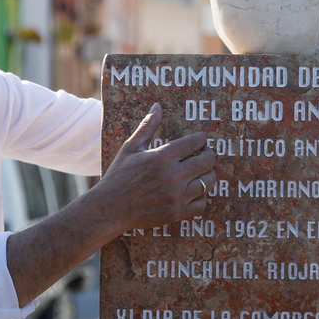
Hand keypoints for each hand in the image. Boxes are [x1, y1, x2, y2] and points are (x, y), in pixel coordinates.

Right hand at [91, 104, 215, 236]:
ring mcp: (176, 196)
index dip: (201, 139)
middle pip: (207, 161)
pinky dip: (201, 196)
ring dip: (207, 175)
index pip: (196, 142)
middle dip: (208, 155)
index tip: (199, 141)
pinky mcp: (177, 213)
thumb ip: (147, 126)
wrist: (110, 209)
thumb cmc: (119, 176)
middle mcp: (172, 176)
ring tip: (200, 173)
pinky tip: (192, 191)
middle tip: (203, 155)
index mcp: (162, 156)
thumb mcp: (131, 148)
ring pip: (208, 182)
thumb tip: (157, 106)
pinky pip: (202, 203)